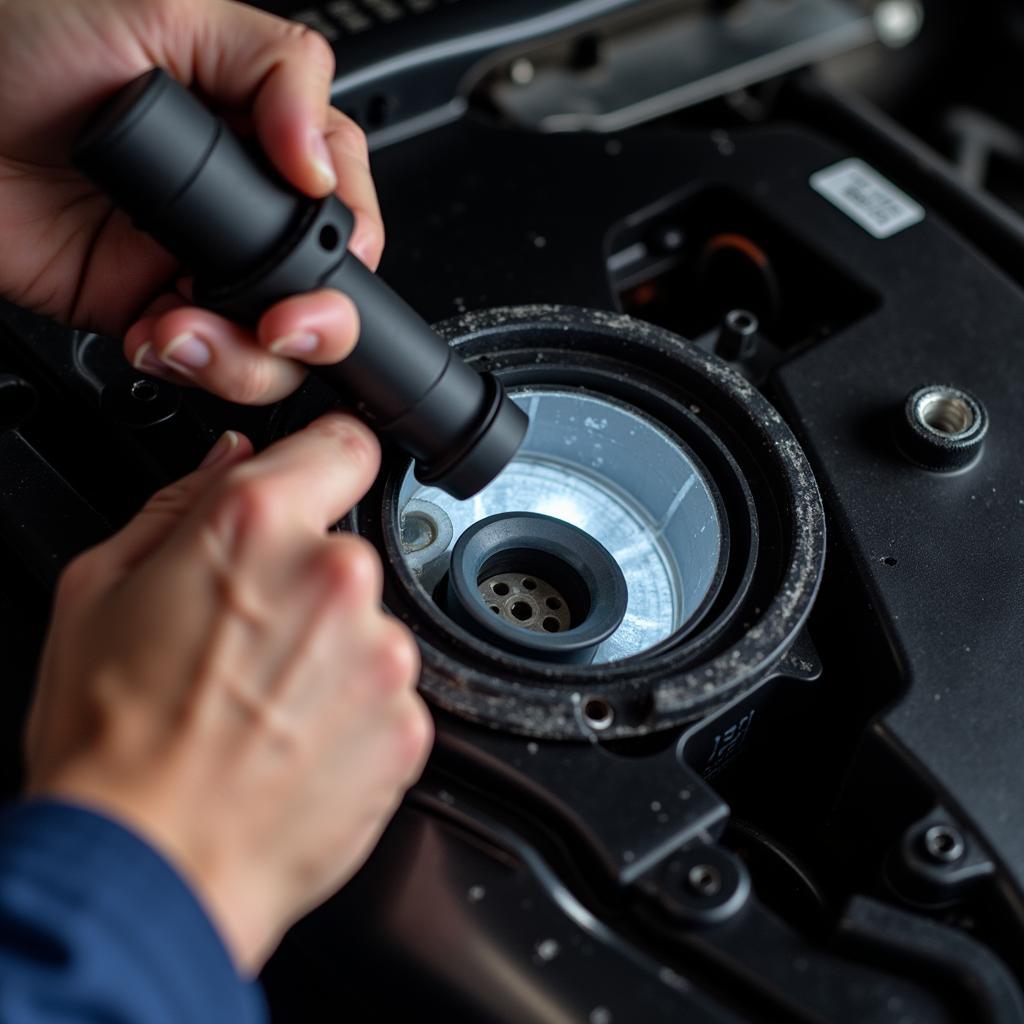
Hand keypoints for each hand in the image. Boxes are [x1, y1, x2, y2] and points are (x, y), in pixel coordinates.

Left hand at [0, 0, 380, 403]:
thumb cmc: (19, 37)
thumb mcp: (171, 13)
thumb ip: (277, 68)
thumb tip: (322, 167)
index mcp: (260, 143)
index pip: (346, 204)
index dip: (355, 243)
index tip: (341, 261)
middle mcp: (238, 214)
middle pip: (322, 295)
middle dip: (316, 324)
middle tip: (282, 323)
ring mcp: (194, 271)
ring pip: (272, 349)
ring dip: (242, 357)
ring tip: (178, 323)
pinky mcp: (146, 314)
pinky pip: (198, 365)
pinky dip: (184, 365)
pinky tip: (149, 334)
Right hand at [24, 414, 432, 973]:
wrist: (148, 869)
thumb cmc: (111, 741)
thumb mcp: (100, 590)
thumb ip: (180, 505)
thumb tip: (230, 459)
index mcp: (259, 526)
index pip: (343, 445)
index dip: (326, 462)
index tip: (319, 481)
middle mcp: (337, 578)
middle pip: (346, 552)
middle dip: (305, 583)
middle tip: (245, 640)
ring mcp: (383, 654)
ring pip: (368, 627)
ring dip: (332, 653)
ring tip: (263, 704)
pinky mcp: (409, 723)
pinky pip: (388, 694)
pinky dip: (354, 712)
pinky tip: (293, 741)